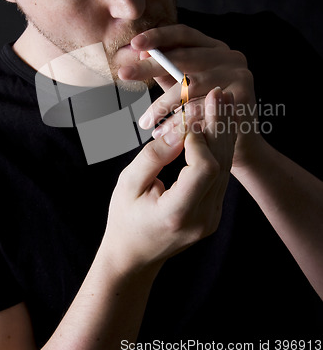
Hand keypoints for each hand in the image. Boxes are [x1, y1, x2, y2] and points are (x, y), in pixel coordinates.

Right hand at [101, 88, 235, 271]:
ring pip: (225, 168)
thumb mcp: (128, 184)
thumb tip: (179, 127)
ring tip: (222, 102)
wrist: (134, 256)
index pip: (203, 170)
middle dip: (218, 126)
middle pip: (221, 165)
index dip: (199, 139)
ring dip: (222, 133)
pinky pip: (221, 175)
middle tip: (217, 93)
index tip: (186, 117)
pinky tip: (218, 126)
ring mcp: (212, 218)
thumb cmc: (124, 218)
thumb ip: (154, 155)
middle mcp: (202, 219)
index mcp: (177, 214)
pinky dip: (218, 148)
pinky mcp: (214, 212)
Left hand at [118, 24, 258, 168]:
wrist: (239, 145)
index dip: (159, 36)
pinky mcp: (243, 95)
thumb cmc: (207, 115)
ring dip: (162, 104)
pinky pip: (203, 107)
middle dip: (150, 66)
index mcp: (215, 48)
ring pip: (190, 84)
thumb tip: (141, 53)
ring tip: (144, 121)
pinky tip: (163, 132)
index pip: (184, 34)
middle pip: (184, 56)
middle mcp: (230, 56)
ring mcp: (239, 73)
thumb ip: (166, 71)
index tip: (134, 43)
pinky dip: (180, 121)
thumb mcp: (185, 89)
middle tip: (124, 73)